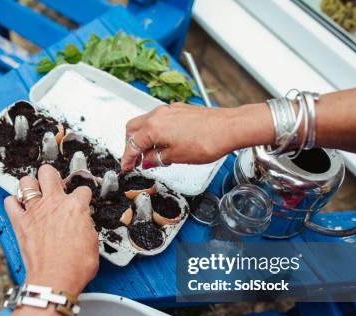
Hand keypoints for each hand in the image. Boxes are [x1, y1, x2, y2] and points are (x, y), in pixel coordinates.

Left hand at [4, 165, 98, 293]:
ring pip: (26, 182)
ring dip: (30, 185)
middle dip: (52, 175)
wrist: (55, 279)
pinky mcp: (20, 223)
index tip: (81, 200)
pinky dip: (13, 202)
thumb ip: (86, 226)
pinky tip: (18, 206)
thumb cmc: (75, 266)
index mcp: (75, 207)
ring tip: (34, 192)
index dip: (83, 196)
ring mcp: (35, 211)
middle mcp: (54, 204)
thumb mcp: (93, 243)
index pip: (82, 190)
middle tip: (54, 184)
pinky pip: (10, 203)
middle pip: (48, 173)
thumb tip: (83, 225)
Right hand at [121, 102, 273, 171]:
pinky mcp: (180, 110)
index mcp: (153, 127)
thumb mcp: (176, 157)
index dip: (127, 158)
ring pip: (147, 122)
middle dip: (130, 144)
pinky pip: (160, 119)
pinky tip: (164, 143)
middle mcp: (158, 114)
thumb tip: (148, 160)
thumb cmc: (207, 141)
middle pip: (133, 128)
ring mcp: (170, 110)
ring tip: (150, 154)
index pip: (132, 144)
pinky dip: (156, 131)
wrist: (229, 128)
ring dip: (144, 137)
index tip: (126, 166)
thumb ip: (157, 158)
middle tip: (134, 159)